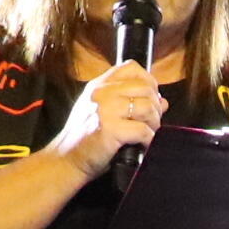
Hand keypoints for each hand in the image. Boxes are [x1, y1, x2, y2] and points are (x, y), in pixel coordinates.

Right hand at [50, 60, 164, 181]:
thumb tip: (163, 102)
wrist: (66, 160)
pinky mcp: (110, 130)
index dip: (149, 81)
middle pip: (146, 88)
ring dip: (154, 123)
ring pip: (148, 107)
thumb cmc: (85, 139)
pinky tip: (142, 146)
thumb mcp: (103, 112)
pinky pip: (143, 130)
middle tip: (151, 122)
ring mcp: (105, 110)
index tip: (150, 98)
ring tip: (147, 134)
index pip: (132, 68)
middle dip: (155, 107)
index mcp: (99, 85)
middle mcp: (102, 92)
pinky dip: (148, 140)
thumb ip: (129, 102)